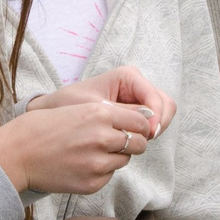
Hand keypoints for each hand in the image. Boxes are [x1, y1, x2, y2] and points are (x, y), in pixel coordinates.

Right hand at [0, 66, 170, 194]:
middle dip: (131, 143)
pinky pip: (109, 176)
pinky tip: (80, 165)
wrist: (17, 154)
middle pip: (139, 143)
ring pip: (124, 161)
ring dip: (114, 157)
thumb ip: (108, 113)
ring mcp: (98, 163)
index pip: (141, 121)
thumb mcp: (77, 108)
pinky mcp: (92, 183)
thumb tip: (143, 118)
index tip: (132, 128)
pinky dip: (100, 172)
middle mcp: (102, 138)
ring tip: (89, 152)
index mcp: (99, 113)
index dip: (139, 125)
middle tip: (114, 142)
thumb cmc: (44, 127)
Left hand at [43, 63, 174, 136]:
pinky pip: (151, 126)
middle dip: (160, 123)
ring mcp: (138, 101)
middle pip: (165, 104)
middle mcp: (137, 87)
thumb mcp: (94, 109)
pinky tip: (131, 143)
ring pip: (162, 116)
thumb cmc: (68, 106)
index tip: (149, 134)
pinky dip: (147, 135)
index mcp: (128, 77)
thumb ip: (122, 113)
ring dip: (154, 131)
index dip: (157, 116)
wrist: (54, 113)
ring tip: (136, 142)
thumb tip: (148, 121)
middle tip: (146, 140)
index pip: (155, 96)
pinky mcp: (135, 116)